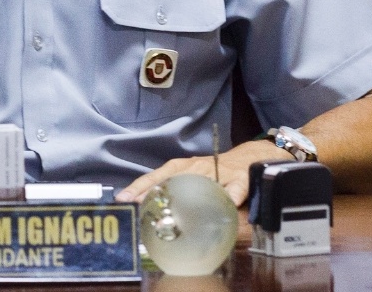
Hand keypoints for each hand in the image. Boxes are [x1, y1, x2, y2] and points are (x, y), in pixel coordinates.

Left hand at [115, 140, 287, 205]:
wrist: (248, 159)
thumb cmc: (215, 171)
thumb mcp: (193, 178)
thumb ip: (174, 192)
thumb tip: (147, 210)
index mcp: (182, 168)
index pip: (156, 177)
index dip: (139, 187)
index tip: (123, 199)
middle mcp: (196, 167)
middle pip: (172, 180)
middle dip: (152, 194)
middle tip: (136, 208)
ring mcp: (218, 172)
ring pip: (200, 182)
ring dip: (187, 196)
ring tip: (171, 212)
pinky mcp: (239, 179)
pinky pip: (233, 190)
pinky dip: (228, 197)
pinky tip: (222, 205)